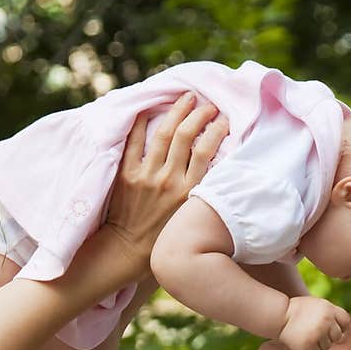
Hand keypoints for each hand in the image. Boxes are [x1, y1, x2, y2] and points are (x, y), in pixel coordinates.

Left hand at [104, 92, 228, 273]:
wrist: (127, 251)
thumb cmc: (162, 238)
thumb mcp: (190, 217)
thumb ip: (201, 193)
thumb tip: (215, 167)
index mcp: (188, 193)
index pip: (206, 151)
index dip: (216, 129)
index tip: (223, 119)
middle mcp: (169, 181)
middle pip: (186, 135)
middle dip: (199, 114)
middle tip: (207, 104)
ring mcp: (146, 176)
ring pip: (164, 133)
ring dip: (177, 111)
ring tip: (186, 98)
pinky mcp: (127, 175)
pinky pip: (134, 141)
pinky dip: (141, 122)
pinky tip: (148, 108)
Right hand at [277, 296, 350, 349]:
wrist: (279, 316)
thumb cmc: (298, 310)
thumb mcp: (317, 304)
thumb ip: (331, 313)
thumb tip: (344, 331)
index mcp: (329, 308)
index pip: (345, 322)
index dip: (338, 326)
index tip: (329, 328)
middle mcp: (326, 321)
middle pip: (337, 336)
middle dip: (328, 337)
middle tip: (315, 333)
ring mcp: (317, 333)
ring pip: (327, 346)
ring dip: (318, 344)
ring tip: (306, 336)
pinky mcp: (308, 345)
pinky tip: (302, 343)